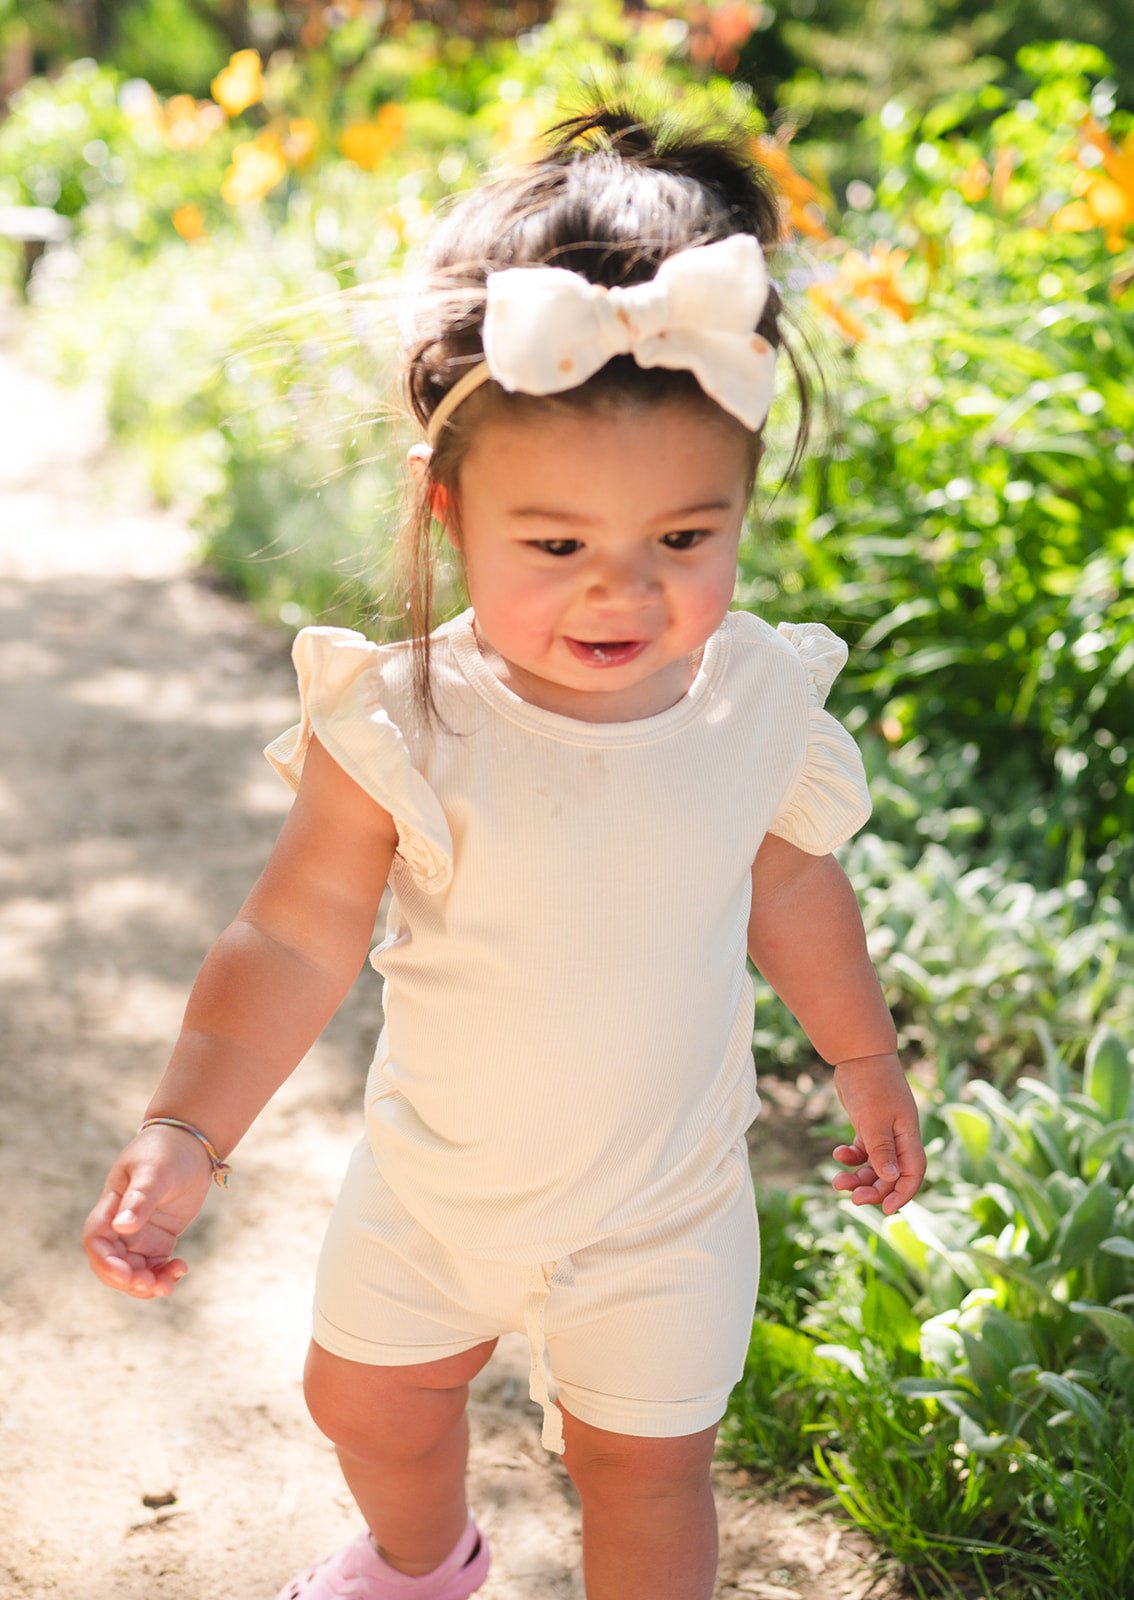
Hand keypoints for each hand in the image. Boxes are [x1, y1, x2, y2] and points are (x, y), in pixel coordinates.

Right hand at [82, 1125, 215, 1297]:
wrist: (190, 1144)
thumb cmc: (166, 1151)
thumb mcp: (154, 1172)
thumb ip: (139, 1199)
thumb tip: (122, 1227)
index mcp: (110, 1208)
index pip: (97, 1242)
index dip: (106, 1263)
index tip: (126, 1276)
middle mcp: (120, 1226)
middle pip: (113, 1264)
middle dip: (129, 1281)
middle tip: (153, 1286)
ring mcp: (139, 1235)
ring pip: (135, 1271)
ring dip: (147, 1284)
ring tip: (168, 1285)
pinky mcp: (159, 1240)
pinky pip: (155, 1266)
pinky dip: (164, 1274)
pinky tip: (180, 1268)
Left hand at [830, 1054, 924, 1213]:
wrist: (857, 1054)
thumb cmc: (870, 1084)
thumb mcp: (874, 1120)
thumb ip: (882, 1150)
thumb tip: (891, 1179)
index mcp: (908, 1136)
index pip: (913, 1173)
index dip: (903, 1193)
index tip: (886, 1210)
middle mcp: (899, 1136)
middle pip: (891, 1174)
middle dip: (874, 1190)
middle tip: (852, 1199)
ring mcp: (884, 1131)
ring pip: (874, 1165)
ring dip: (858, 1176)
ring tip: (837, 1182)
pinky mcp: (868, 1125)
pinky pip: (863, 1151)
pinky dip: (851, 1157)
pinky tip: (838, 1153)